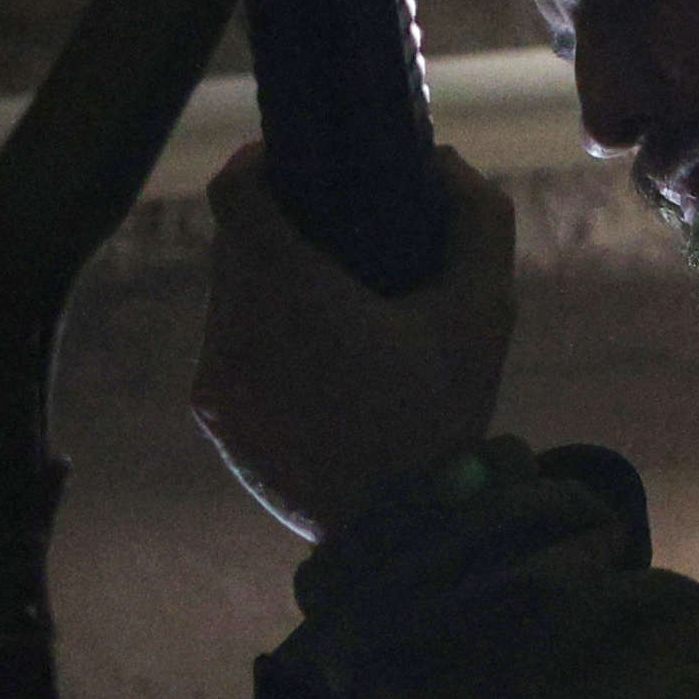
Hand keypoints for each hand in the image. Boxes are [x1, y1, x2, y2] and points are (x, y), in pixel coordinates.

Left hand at [190, 141, 515, 542]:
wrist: (406, 536)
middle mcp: (232, 330)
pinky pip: (229, 355)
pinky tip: (315, 365)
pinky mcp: (215, 421)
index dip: (261, 161)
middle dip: (277, 230)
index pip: (235, 190)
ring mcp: (215, 381)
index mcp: (285, 291)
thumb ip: (474, 216)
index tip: (297, 162)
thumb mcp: (483, 308)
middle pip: (233, 245)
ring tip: (330, 306)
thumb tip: (438, 164)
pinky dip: (263, 345)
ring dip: (268, 290)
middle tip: (333, 234)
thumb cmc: (445, 414)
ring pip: (229, 301)